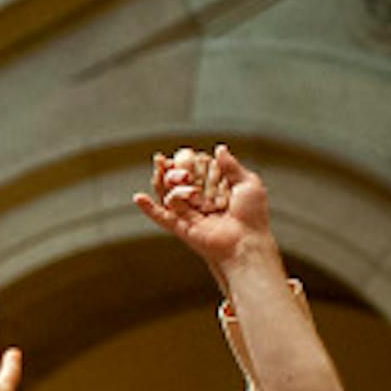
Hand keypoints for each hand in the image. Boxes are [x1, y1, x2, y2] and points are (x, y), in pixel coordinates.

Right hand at [131, 143, 272, 276]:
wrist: (246, 241)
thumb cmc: (252, 216)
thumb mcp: (248, 183)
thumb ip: (231, 166)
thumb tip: (219, 148)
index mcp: (214, 188)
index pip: (195, 169)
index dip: (190, 161)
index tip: (192, 155)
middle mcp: (199, 200)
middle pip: (177, 179)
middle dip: (177, 170)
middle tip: (186, 170)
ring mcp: (188, 213)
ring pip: (168, 193)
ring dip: (168, 182)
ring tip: (179, 178)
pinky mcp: (179, 226)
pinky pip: (160, 216)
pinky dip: (148, 208)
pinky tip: (138, 198)